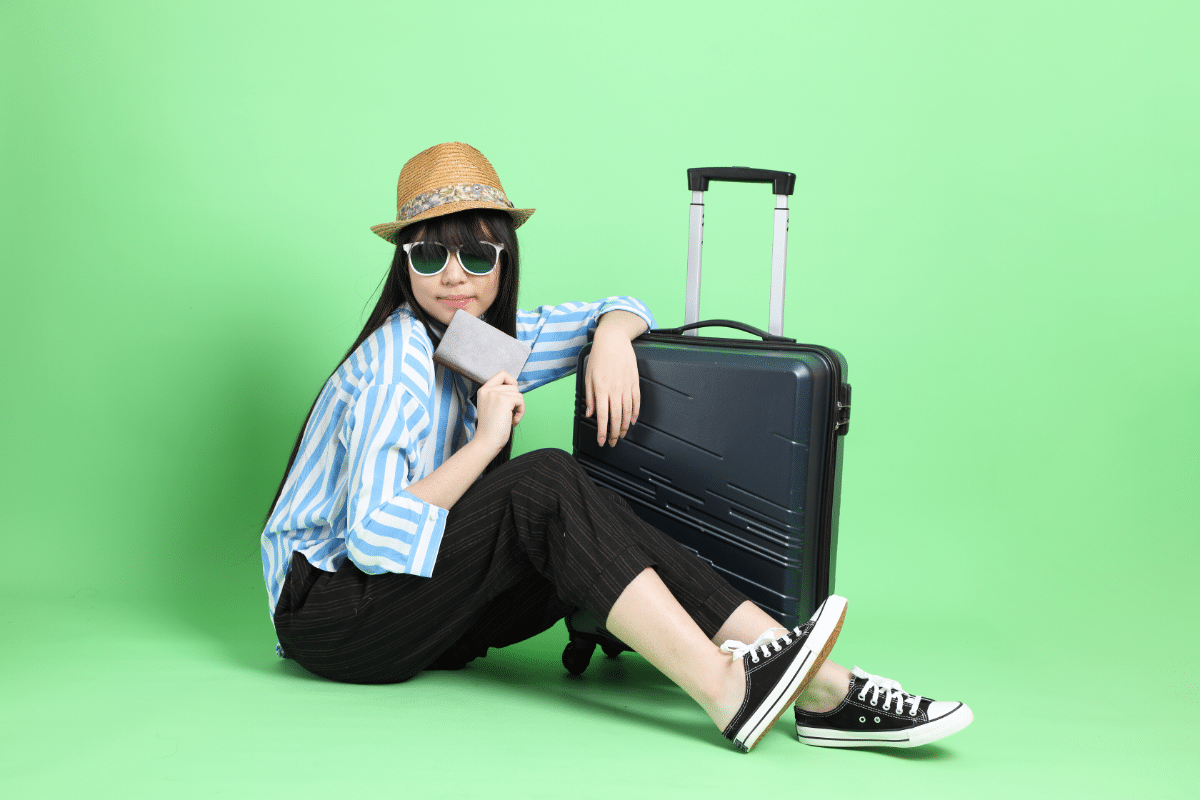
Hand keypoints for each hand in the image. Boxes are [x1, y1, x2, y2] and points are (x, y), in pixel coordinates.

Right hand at [475, 371, 524, 453]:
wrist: (487, 441)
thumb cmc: (491, 428)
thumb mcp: (492, 405)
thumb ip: (500, 394)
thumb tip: (515, 387)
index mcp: (483, 390)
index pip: (502, 374)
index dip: (511, 383)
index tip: (512, 397)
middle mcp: (488, 389)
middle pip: (513, 385)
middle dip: (516, 400)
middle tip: (510, 414)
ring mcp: (495, 394)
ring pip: (518, 393)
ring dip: (519, 407)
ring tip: (511, 419)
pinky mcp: (504, 400)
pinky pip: (521, 401)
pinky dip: (521, 412)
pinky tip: (513, 421)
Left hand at [585, 328, 640, 446]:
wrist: (613, 340)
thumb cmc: (598, 356)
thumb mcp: (588, 376)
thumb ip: (589, 397)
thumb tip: (589, 414)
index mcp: (601, 389)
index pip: (602, 416)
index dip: (602, 431)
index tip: (602, 441)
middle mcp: (614, 389)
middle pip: (616, 417)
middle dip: (615, 433)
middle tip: (613, 442)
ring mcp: (626, 386)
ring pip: (627, 412)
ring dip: (625, 426)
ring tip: (622, 434)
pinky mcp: (634, 382)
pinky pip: (636, 401)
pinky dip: (635, 412)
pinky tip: (633, 420)